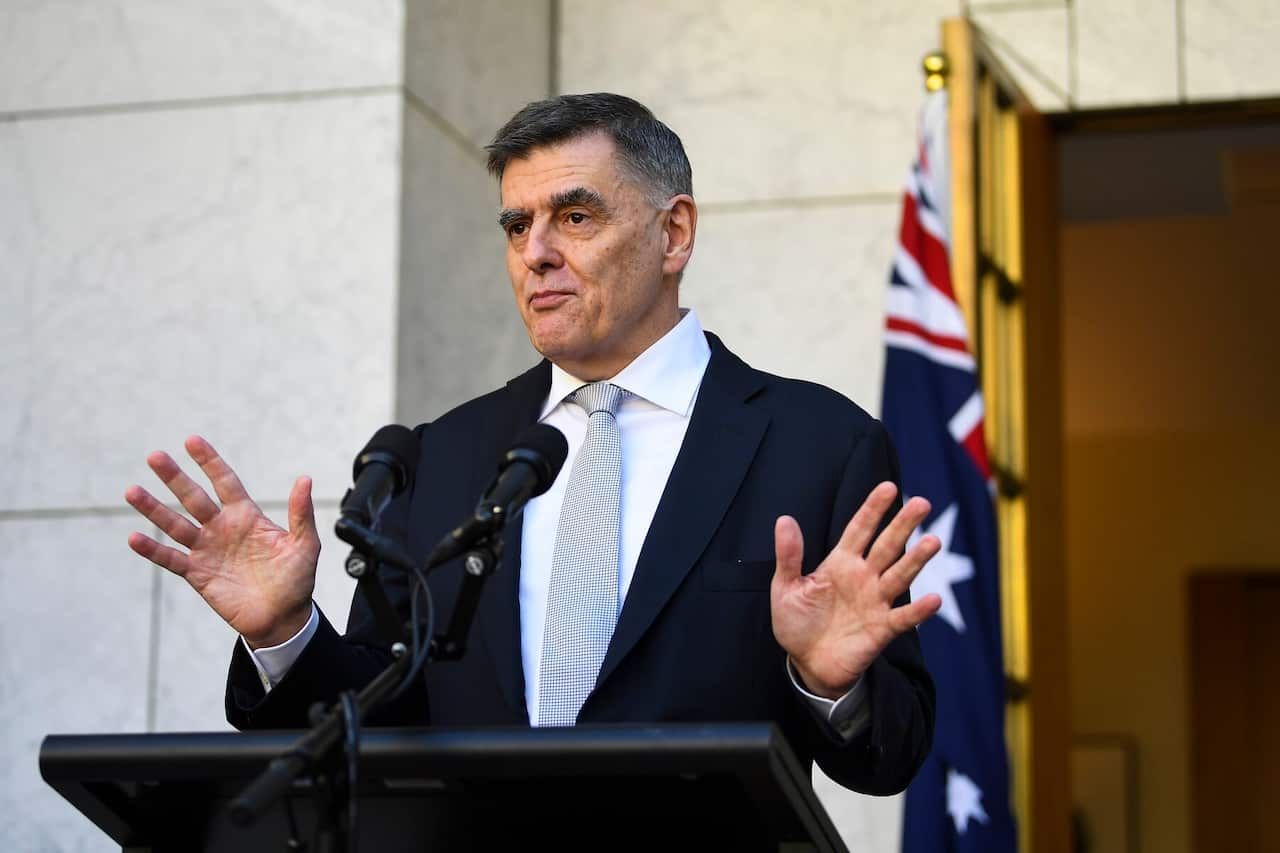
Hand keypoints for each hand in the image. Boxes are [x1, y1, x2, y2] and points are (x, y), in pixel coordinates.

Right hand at [125, 436, 319, 647]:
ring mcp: (207, 550)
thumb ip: (300, 513)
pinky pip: (171, 559)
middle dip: (174, 477)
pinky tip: (134, 537)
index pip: (224, 482)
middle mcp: (222, 528)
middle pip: (193, 497)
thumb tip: (305, 479)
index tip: (192, 440)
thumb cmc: (296, 579)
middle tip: (154, 456)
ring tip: (131, 491)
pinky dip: (153, 549)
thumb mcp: (304, 544)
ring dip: (154, 509)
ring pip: (175, 524)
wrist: (283, 618)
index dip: (209, 461)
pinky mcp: (197, 574)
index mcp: (246, 516)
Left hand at [770, 481, 942, 698]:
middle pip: (887, 545)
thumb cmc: (797, 622)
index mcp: (840, 563)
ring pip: (900, 575)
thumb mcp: (785, 587)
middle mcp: (863, 577)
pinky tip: (934, 599)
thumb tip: (784, 519)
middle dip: (903, 525)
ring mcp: (875, 601)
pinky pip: (903, 617)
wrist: (807, 664)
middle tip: (922, 503)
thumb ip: (789, 556)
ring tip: (933, 541)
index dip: (873, 508)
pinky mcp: (882, 629)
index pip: (859, 529)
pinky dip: (919, 610)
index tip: (888, 486)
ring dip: (916, 560)